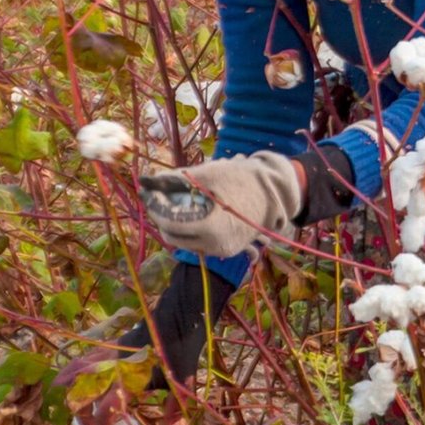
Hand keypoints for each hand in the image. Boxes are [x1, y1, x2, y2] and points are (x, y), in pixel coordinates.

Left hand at [140, 153, 305, 256]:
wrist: (275, 191)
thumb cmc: (241, 179)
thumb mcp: (208, 174)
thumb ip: (177, 180)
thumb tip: (150, 181)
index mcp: (208, 226)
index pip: (168, 222)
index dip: (156, 208)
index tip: (151, 195)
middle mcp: (213, 245)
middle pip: (173, 235)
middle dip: (163, 217)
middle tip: (162, 200)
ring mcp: (221, 250)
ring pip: (185, 241)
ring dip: (177, 224)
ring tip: (179, 205)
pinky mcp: (227, 250)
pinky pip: (200, 243)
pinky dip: (192, 230)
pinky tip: (196, 214)